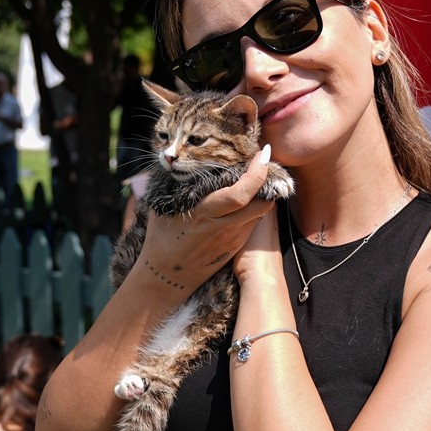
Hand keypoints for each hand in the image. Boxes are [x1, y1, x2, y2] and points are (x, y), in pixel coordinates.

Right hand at [137, 146, 274, 292]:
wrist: (167, 277)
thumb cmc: (161, 237)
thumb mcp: (163, 207)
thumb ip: (176, 184)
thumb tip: (181, 159)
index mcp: (204, 214)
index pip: (240, 194)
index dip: (257, 173)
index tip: (262, 154)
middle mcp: (223, 227)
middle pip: (261, 203)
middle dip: (268, 179)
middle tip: (263, 160)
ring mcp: (232, 238)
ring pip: (261, 212)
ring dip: (264, 192)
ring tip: (257, 174)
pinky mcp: (236, 245)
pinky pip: (253, 221)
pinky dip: (256, 206)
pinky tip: (248, 196)